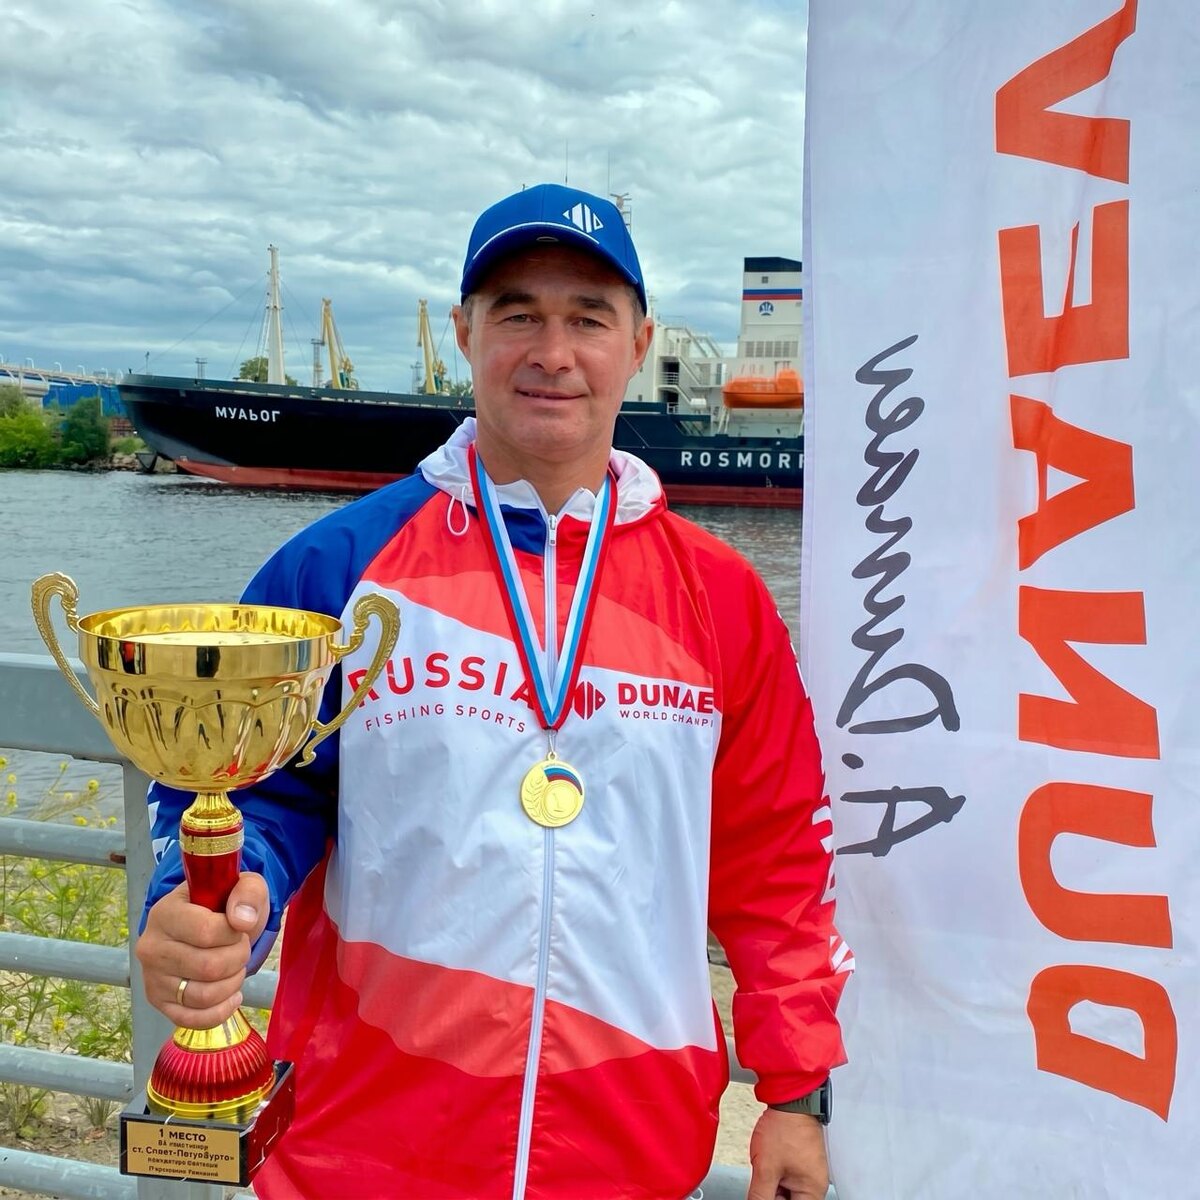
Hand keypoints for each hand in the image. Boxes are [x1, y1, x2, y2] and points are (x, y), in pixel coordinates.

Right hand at [135, 872, 269, 1029]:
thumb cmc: (223, 904)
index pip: (207, 932)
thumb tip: (243, 921)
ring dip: (232, 983)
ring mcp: (152, 977)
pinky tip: (232, 995)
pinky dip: (220, 1011)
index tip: (239, 926)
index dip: (234, 933)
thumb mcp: (243, 886)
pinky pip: (192, 1019)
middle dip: (238, 958)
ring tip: (235, 967)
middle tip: (241, 947)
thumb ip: (248, 893)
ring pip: (203, 996)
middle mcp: (151, 947)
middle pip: (208, 967)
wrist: (205, 923)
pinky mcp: (158, 1002)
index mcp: (166, 913)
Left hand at [746, 1108, 828, 1199]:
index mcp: (812, 1191)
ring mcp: (809, 1172)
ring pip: (786, 1191)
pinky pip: (788, 1177)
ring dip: (772, 1185)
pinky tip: (769, 1162)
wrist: (789, 1098)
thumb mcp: (766, 1168)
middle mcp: (815, 1184)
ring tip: (766, 1165)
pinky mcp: (802, 1161)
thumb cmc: (785, 1127)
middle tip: (763, 1178)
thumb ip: (760, 1195)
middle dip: (772, 1193)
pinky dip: (776, 1174)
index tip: (763, 1194)